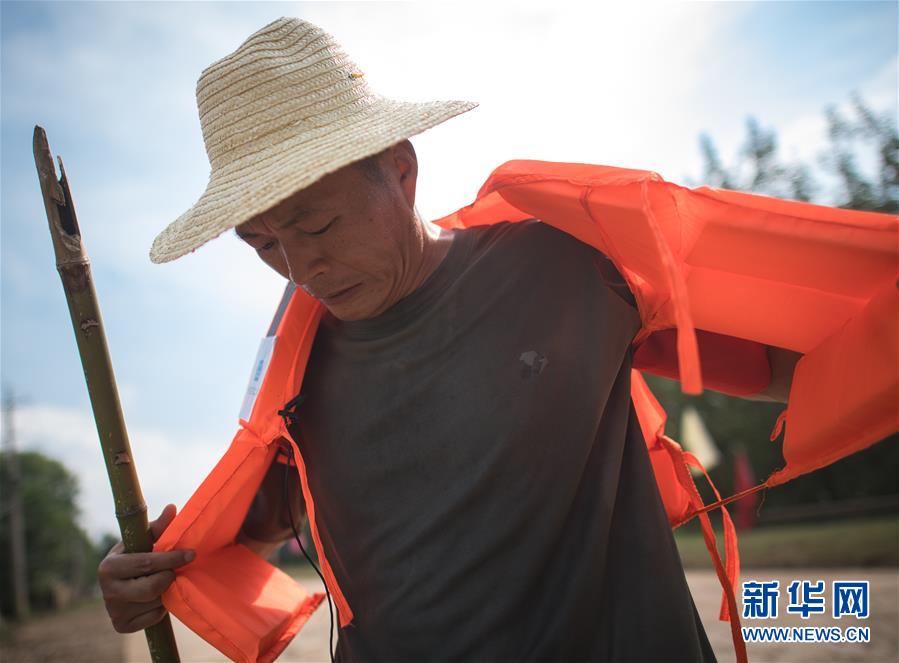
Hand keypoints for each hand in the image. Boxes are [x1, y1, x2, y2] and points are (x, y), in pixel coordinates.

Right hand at [97, 504, 194, 632]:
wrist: (123, 583)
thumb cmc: (138, 554)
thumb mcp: (145, 539)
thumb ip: (159, 526)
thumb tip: (172, 508)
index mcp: (109, 566)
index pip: (147, 563)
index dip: (172, 559)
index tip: (191, 554)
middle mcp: (107, 591)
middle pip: (152, 588)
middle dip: (168, 578)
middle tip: (175, 571)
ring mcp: (113, 611)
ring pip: (155, 603)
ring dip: (166, 592)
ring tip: (162, 582)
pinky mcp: (121, 626)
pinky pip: (153, 617)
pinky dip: (161, 608)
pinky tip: (155, 598)